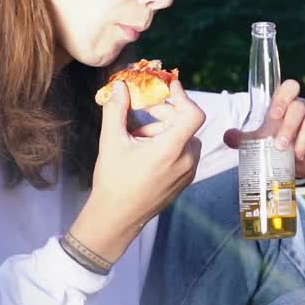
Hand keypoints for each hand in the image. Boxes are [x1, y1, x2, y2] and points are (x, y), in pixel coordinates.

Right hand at [71, 79, 204, 263]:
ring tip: (139, 139)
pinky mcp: (186, 179)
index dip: (183, 96)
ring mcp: (189, 171)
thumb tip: (120, 86)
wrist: (116, 218)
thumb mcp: (111, 142)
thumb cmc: (113, 181)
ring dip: (164, 130)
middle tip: (142, 113)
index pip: (193, 114)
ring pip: (184, 137)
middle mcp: (186, 160)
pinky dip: (169, 144)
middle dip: (164, 113)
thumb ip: (116, 110)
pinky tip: (146, 152)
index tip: (168, 87)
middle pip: (185, 123)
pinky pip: (184, 152)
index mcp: (171, 150)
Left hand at [222, 79, 304, 178]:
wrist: (291, 166)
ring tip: (294, 155)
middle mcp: (302, 107)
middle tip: (280, 146)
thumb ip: (241, 138)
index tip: (274, 116)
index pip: (289, 87)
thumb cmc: (273, 148)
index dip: (283, 98)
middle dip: (289, 127)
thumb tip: (228, 136)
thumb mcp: (255, 143)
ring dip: (301, 140)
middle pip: (299, 106)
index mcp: (284, 104)